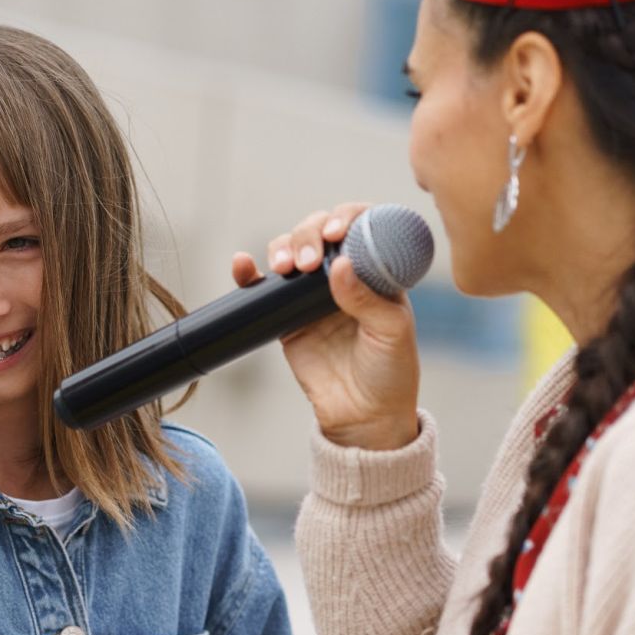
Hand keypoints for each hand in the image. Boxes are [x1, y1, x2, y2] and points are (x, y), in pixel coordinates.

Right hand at [231, 204, 421, 450]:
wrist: (363, 416)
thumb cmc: (390, 373)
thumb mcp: (391, 334)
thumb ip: (367, 300)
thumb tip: (341, 265)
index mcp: (377, 271)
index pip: (361, 226)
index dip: (347, 217)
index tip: (337, 232)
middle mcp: (344, 275)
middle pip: (320, 232)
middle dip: (310, 235)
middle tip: (309, 262)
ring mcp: (312, 294)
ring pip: (292, 250)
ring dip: (284, 247)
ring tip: (285, 267)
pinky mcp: (286, 315)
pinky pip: (264, 287)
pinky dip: (250, 272)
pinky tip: (243, 264)